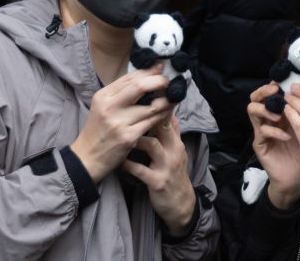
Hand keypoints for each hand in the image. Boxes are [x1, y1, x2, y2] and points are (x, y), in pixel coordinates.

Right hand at [70, 65, 171, 182]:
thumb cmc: (98, 131)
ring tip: (174, 96)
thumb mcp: (103, 107)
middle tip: (169, 81)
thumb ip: (121, 93)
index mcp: (103, 96)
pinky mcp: (128, 137)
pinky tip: (168, 111)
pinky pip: (153, 122)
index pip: (130, 77)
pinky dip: (163, 115)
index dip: (149, 71)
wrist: (87, 158)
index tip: (161, 67)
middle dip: (159, 81)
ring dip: (166, 100)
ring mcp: (119, 123)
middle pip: (140, 86)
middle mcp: (110, 107)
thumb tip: (146, 76)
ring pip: (151, 105)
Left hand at [120, 113, 195, 235]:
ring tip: (121, 134)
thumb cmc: (173, 174)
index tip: (142, 95)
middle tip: (129, 108)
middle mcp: (174, 151)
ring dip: (135, 138)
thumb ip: (170, 133)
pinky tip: (119, 161)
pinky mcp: (158, 182)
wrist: (180, 204)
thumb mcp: (176, 152)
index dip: (158, 105)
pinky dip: (128, 164)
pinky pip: (141, 170)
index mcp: (176, 142)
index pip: (170, 118)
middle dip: (147, 115)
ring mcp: (166, 166)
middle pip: (163, 126)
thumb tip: (163, 111)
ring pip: (152, 145)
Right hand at [247, 82, 299, 208]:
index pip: (274, 91)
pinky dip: (275, 131)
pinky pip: (262, 132)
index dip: (278, 82)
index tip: (289, 80)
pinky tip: (287, 137)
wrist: (298, 179)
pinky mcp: (260, 144)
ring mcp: (263, 130)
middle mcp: (270, 119)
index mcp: (283, 112)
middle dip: (266, 90)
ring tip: (282, 114)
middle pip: (257, 96)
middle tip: (277, 89)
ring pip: (253, 109)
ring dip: (267, 109)